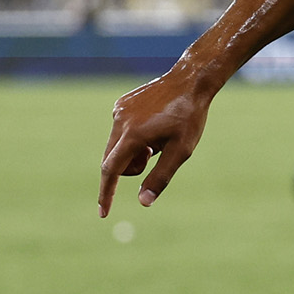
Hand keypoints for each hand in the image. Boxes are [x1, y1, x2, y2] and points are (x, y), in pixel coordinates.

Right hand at [98, 67, 213, 215]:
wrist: (190, 81)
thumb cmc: (189, 117)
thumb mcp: (181, 151)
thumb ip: (160, 177)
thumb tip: (144, 202)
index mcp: (133, 135)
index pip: (111, 171)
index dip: (106, 193)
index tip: (103, 212)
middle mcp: (120, 121)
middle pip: (112, 160)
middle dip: (130, 168)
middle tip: (155, 156)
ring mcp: (118, 111)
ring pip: (115, 146)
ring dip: (132, 153)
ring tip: (157, 140)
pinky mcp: (120, 104)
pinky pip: (120, 131)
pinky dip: (131, 138)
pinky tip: (153, 126)